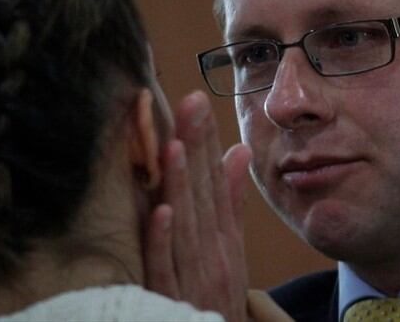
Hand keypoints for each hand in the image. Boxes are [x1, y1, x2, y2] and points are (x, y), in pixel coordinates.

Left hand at [145, 91, 250, 321]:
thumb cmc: (219, 296)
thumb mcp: (233, 248)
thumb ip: (232, 202)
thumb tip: (238, 151)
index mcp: (224, 237)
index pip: (216, 181)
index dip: (208, 141)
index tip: (199, 102)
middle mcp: (213, 252)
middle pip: (203, 193)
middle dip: (196, 147)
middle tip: (190, 104)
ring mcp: (193, 275)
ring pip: (186, 224)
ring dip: (180, 184)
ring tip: (175, 145)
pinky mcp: (170, 298)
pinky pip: (166, 267)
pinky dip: (164, 239)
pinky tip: (161, 211)